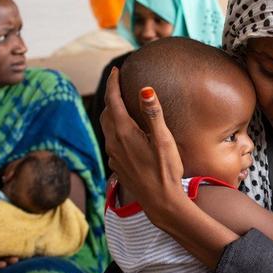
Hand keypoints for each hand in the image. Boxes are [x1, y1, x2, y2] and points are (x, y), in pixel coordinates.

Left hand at [100, 68, 184, 210]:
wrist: (160, 203)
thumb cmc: (166, 171)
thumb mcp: (164, 141)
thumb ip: (153, 114)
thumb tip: (145, 90)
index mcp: (124, 133)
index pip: (113, 101)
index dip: (113, 83)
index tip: (116, 70)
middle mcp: (114, 143)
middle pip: (107, 112)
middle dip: (111, 96)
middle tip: (119, 83)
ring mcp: (114, 156)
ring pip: (107, 127)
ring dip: (111, 112)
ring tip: (122, 104)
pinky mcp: (117, 166)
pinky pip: (111, 141)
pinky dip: (115, 129)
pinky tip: (126, 132)